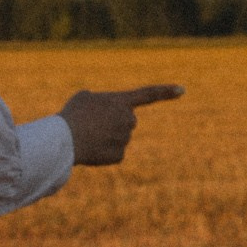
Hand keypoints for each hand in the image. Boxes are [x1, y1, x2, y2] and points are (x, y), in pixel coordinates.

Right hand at [57, 84, 182, 164]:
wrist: (64, 139)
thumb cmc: (71, 116)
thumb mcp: (84, 98)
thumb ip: (100, 102)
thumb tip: (101, 115)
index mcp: (121, 101)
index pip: (148, 94)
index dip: (166, 91)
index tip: (182, 90)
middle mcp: (128, 119)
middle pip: (128, 122)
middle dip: (115, 123)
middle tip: (93, 125)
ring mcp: (125, 138)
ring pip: (120, 138)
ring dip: (106, 138)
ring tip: (87, 137)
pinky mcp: (120, 156)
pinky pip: (114, 153)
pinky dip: (103, 153)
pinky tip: (91, 150)